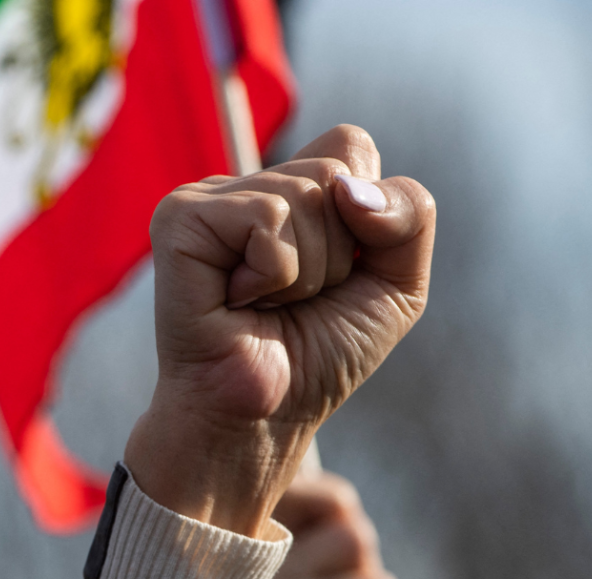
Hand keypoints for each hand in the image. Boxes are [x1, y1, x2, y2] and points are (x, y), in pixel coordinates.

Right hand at [125, 125, 434, 538]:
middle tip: (293, 302)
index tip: (335, 278)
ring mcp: (208, 199)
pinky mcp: (180, 219)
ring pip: (306, 195)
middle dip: (336, 255)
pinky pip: (268, 218)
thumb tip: (350, 187)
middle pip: (334, 171)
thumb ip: (410, 216)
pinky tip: (238, 303)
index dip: (368, 219)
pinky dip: (274, 275)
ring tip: (265, 307)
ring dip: (306, 274)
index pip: (352, 147)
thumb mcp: (397, 286)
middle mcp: (247, 186)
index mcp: (290, 190)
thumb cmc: (318, 357)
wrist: (266, 417)